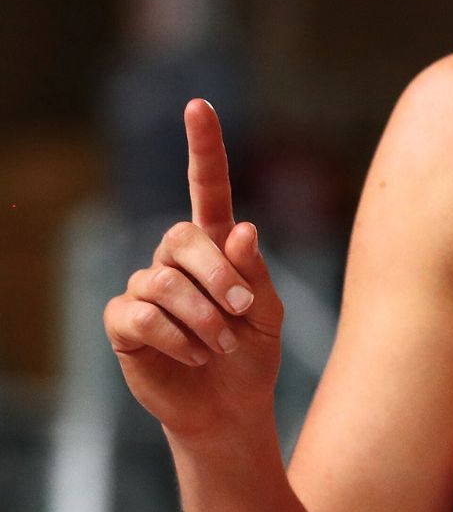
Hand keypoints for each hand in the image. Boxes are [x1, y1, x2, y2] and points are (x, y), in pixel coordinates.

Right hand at [103, 99, 284, 442]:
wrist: (231, 406)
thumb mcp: (268, 311)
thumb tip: (242, 227)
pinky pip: (143, 315)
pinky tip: (195, 353)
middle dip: (218, 273)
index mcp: (216, 245)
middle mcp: (176, 258)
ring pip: (164, 280)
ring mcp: (146, 288)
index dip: (203, 147)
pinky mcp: (125, 323)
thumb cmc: (253, 352)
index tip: (199, 105)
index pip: (206, 187)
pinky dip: (178, 336)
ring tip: (223, 342)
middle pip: (183, 236)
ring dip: (203, 315)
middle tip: (243, 309)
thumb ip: (254, 272)